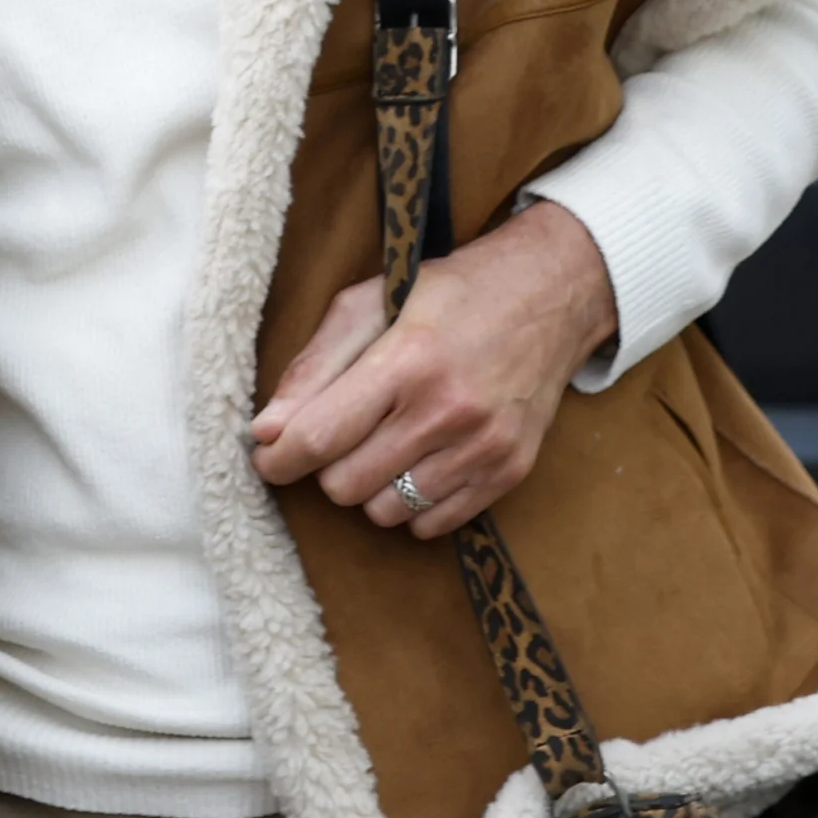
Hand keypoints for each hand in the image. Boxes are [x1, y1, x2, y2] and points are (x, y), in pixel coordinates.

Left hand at [245, 200, 617, 537]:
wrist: (550, 294)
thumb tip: (266, 431)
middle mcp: (448, 410)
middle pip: (347, 485)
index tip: (267, 457)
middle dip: (327, 466)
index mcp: (407, 360)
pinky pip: (432, 524)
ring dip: (370, 486)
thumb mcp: (370, 302)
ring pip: (385, 512)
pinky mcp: (509, 471)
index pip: (320, 437)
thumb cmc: (449, 292)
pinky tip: (417, 461)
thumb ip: (314, 367)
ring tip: (384, 443)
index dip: (278, 458)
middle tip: (340, 434)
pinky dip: (412, 503)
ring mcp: (484, 447)